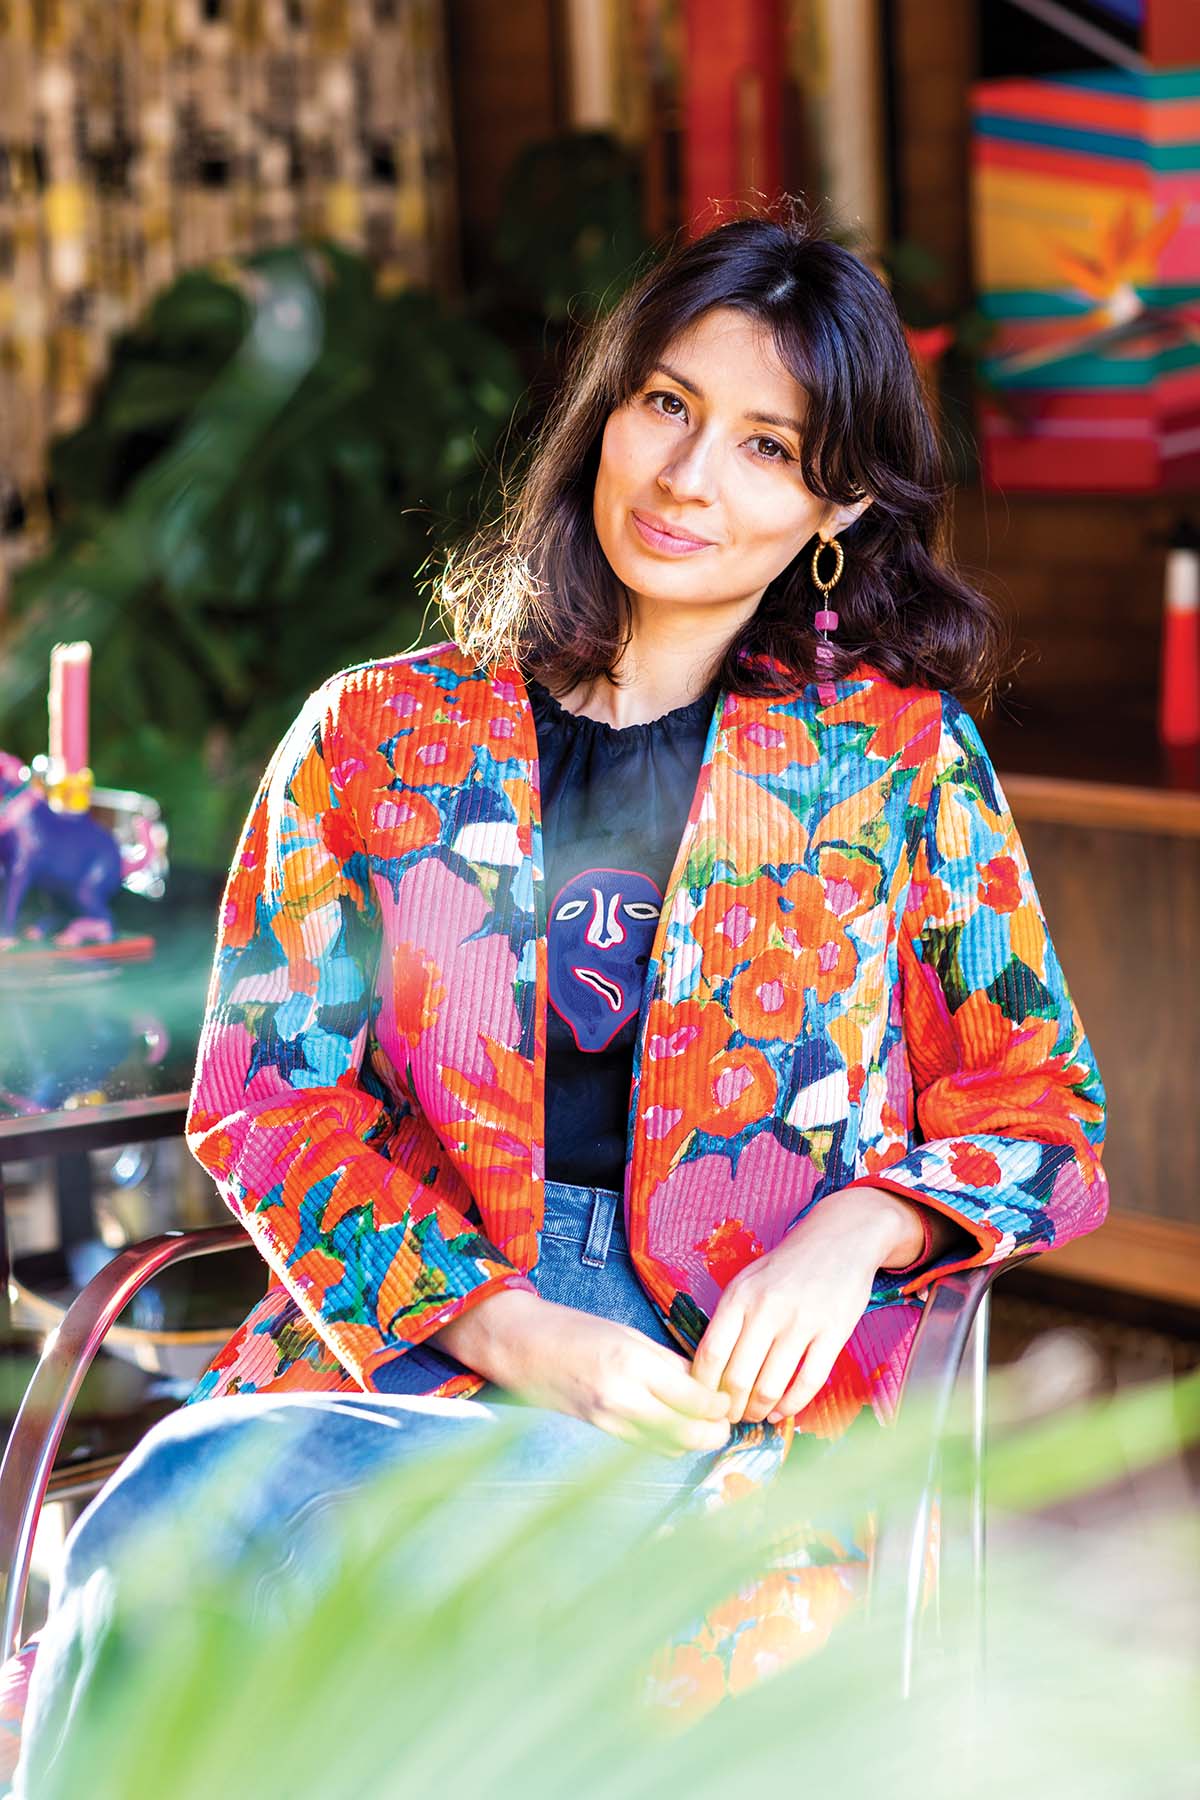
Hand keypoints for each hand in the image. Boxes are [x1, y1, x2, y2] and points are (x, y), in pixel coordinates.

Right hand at [430, 1288, 732, 1456]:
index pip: (694, 1399)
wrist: (519, 1345)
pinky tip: (668, 1429)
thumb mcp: (627, 1334)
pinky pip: (642, 1447)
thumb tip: (703, 1384)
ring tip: (699, 1426)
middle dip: (713, 1434)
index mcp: (633, 1363)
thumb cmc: (572, 1330)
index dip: (718, 1406)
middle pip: (687, 1433)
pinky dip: (663, 1444)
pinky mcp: (596, 1434)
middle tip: (723, 1423)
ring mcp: (607, 1421)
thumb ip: (666, 1362)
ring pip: (668, 1447)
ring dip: (690, 1441)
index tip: (726, 1402)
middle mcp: (622, 1397)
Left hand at [691, 1186, 922, 1424]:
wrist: (841, 1237)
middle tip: (730, 1418)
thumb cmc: (787, 1265)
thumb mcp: (747, 1280)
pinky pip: (809, 1382)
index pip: (710, 1353)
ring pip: (771, 1386)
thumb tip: (708, 1369)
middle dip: (730, 1408)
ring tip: (755, 1416)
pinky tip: (782, 1412)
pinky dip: (792, 1406)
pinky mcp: (834, 1332)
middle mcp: (767, 1308)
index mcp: (739, 1296)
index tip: (704, 1402)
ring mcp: (802, 1321)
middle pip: (737, 1377)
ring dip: (759, 1411)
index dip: (703, 1387)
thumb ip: (729, 1319)